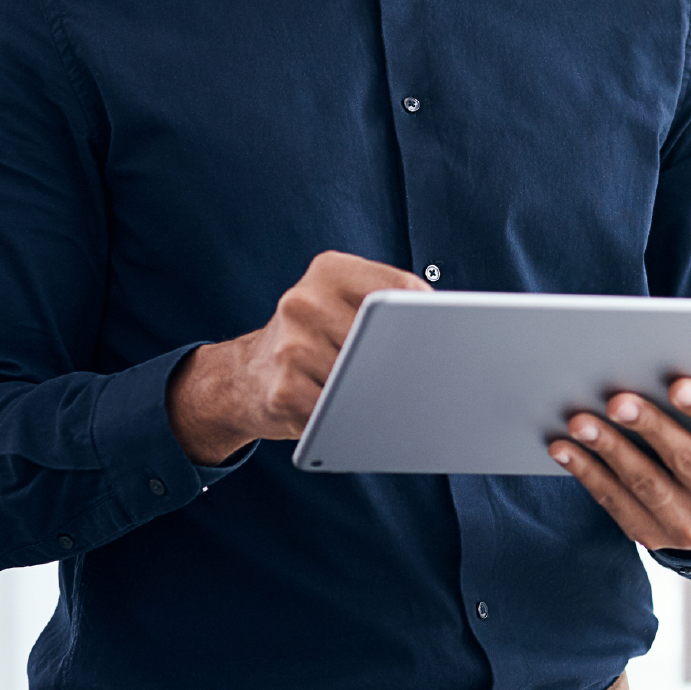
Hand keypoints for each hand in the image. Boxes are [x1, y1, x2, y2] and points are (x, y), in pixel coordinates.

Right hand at [166, 251, 428, 462]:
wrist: (243, 377)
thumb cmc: (311, 341)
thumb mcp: (340, 304)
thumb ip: (384, 303)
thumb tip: (447, 331)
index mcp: (329, 270)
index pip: (399, 289)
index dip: (427, 318)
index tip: (444, 336)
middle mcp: (304, 300)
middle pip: (385, 338)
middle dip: (403, 361)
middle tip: (417, 375)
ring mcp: (290, 345)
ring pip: (366, 379)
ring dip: (376, 395)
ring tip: (363, 393)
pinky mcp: (283, 390)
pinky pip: (342, 412)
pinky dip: (352, 419)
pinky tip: (343, 414)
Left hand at [548, 377, 690, 552]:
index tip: (677, 385)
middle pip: (687, 461)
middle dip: (649, 427)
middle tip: (616, 400)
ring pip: (646, 484)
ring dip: (609, 449)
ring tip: (579, 421)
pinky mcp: (654, 539)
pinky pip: (616, 504)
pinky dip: (588, 474)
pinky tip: (565, 449)